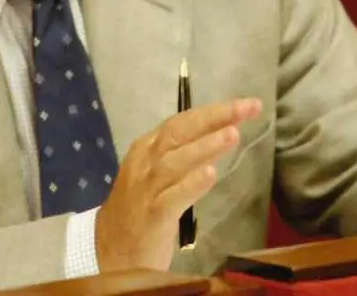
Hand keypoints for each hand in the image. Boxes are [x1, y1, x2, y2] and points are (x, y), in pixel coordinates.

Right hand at [95, 98, 261, 271]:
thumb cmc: (140, 210)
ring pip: (177, 160)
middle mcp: (146, 161)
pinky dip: (192, 183)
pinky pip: (174, 196)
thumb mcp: (161, 175)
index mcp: (148, 148)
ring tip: (233, 134)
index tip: (247, 104)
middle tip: (246, 107)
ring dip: (205, 146)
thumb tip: (223, 135)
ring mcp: (147, 187)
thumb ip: (186, 156)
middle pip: (180, 131)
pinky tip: (211, 173)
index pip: (183, 121)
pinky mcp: (152, 215)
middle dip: (215, 117)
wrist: (109, 252)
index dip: (214, 111)